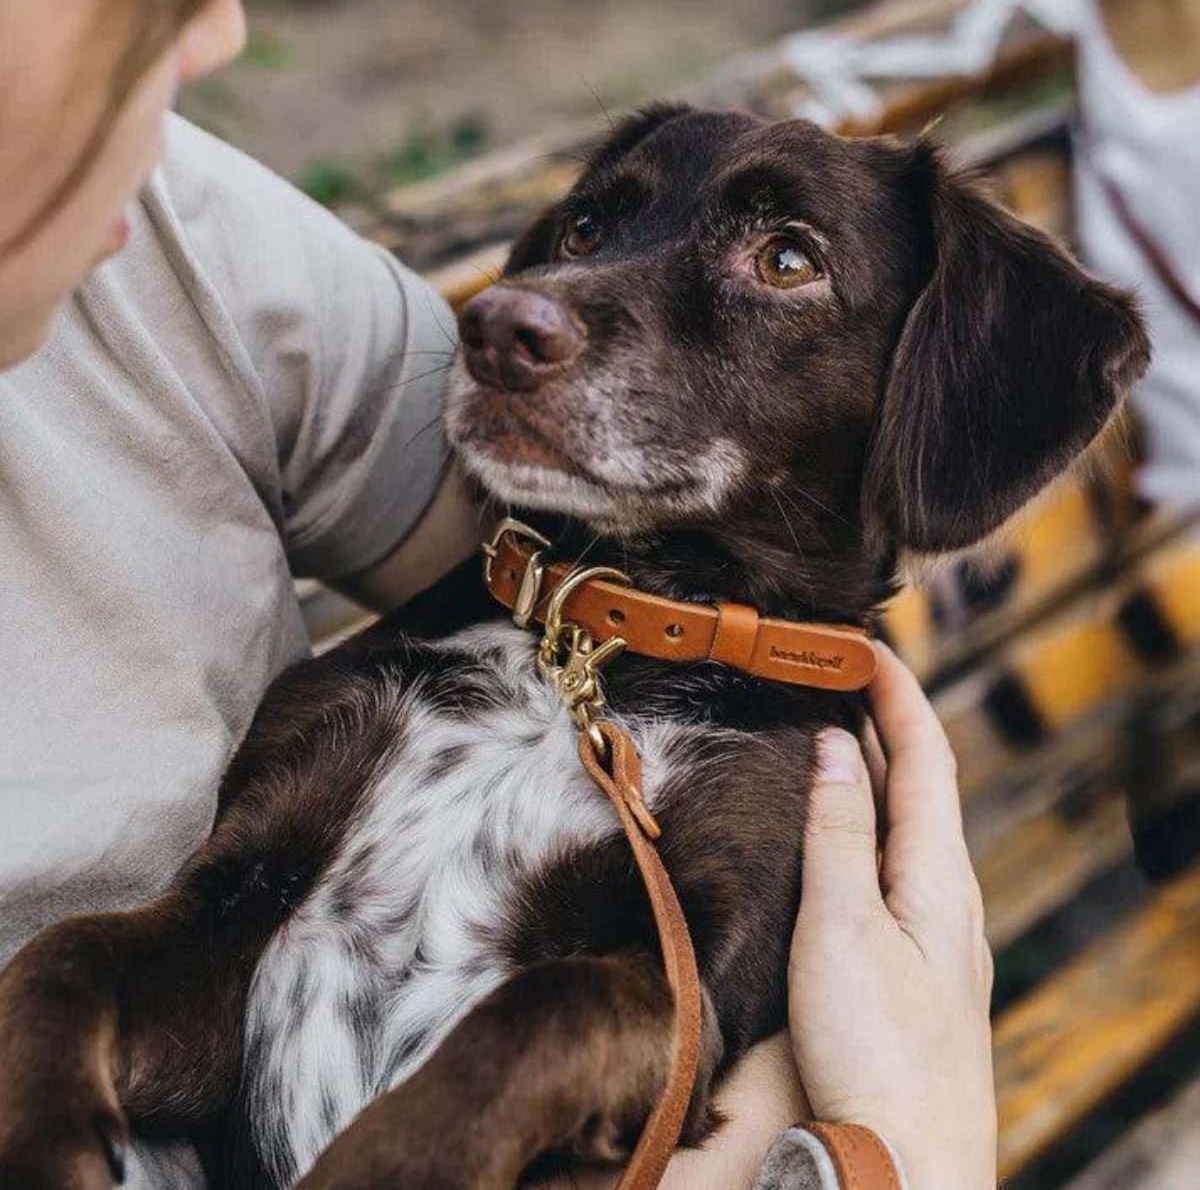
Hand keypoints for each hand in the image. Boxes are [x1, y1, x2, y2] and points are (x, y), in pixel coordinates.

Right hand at [788, 644, 995, 1189]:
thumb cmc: (876, 1051)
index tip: (861, 641)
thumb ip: (839, 833)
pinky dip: (865, 819)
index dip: (895, 691)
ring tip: (830, 729)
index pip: (923, 755)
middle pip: (919, 782)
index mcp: (937, 873)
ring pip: (906, 823)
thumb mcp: (845, 928)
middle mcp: (945, 893)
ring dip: (873, 767)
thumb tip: (833, 746)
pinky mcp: (913, 962)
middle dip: (882, 719)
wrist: (911, 1163)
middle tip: (835, 673)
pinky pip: (893, 862)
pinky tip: (839, 830)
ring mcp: (935, 931)